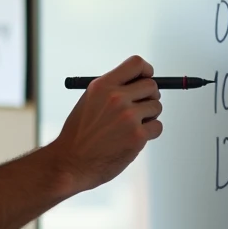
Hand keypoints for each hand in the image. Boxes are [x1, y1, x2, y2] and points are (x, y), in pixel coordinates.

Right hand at [51, 55, 163, 195]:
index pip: (136, 64)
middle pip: (151, 86)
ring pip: (156, 107)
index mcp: (102, 86)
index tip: (147, 78)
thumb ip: (112, 90)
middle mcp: (116, 98)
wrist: (70, 164)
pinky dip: (150, 133)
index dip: (146, 70)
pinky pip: (157, 127)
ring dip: (149, 116)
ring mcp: (128, 117)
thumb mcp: (89, 102)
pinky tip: (132, 139)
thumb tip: (141, 83)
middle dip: (150, 96)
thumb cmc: (80, 135)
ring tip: (130, 127)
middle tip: (142, 107)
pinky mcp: (137, 136)